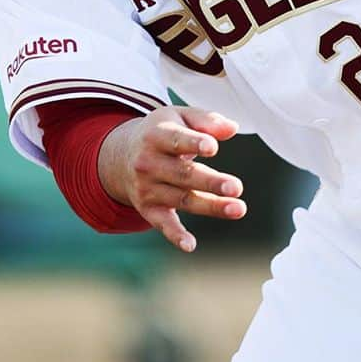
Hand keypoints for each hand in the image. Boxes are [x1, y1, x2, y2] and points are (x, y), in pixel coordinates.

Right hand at [98, 105, 245, 251]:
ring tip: (238, 208)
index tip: (213, 147)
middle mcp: (148, 163)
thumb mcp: (180, 116)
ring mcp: (147, 188)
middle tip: (236, 187)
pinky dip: (175, 235)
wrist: (122, 155)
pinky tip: (190, 245)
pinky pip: (162, 224)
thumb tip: (232, 128)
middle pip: (183, 174)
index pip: (176, 139)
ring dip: (210, 206)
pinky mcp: (148, 209)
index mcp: (157, 135)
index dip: (194, 143)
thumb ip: (207, 120)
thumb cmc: (162, 132)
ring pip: (182, 199)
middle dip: (210, 181)